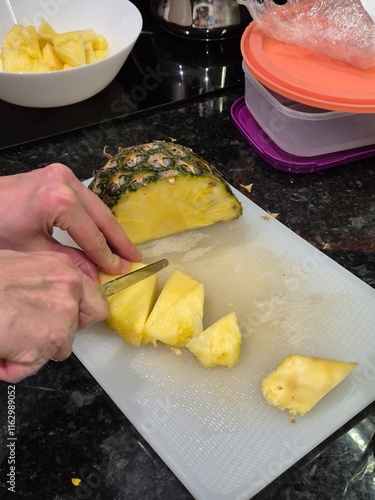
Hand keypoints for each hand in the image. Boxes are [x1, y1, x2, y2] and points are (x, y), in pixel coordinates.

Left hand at [0, 163, 140, 280]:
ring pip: (96, 206)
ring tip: (124, 248)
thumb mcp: (32, 251)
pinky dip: (95, 217)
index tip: (123, 270)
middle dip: (119, 240)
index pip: (92, 236)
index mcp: (59, 201)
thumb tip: (96, 276)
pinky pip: (85, 200)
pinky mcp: (58, 174)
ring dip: (109, 228)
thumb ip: (70, 261)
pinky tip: (103, 232)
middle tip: (135, 258)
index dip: (108, 256)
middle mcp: (66, 182)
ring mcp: (63, 175)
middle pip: (102, 216)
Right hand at [0, 250, 108, 381]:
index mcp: (62, 268)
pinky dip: (15, 365)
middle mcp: (69, 290)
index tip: (66, 317)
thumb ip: (44, 280)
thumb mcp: (20, 265)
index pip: (91, 296)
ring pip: (59, 347)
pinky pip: (33, 365)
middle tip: (37, 331)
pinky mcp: (50, 342)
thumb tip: (42, 294)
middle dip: (64, 331)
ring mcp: (63, 317)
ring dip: (34, 349)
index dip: (78, 310)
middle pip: (86, 321)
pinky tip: (2, 349)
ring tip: (8, 337)